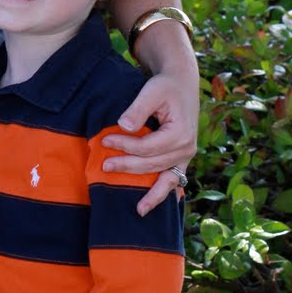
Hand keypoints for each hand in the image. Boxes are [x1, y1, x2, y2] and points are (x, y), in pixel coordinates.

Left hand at [101, 68, 198, 216]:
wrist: (181, 84)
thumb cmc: (165, 86)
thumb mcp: (152, 90)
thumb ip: (138, 108)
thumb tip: (122, 126)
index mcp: (181, 132)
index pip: (147, 147)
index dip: (125, 146)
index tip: (104, 140)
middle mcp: (187, 148)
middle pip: (153, 164)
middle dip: (127, 166)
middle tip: (104, 166)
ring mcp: (186, 156)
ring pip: (165, 178)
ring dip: (148, 191)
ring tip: (137, 209)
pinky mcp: (182, 158)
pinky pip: (173, 181)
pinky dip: (163, 194)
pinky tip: (151, 207)